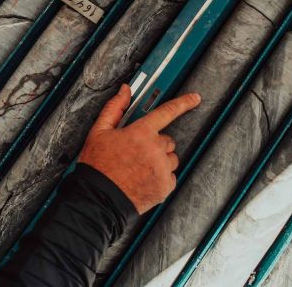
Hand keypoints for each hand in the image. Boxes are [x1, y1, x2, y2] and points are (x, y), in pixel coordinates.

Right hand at [78, 84, 200, 213]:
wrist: (98, 198)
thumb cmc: (98, 167)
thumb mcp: (99, 132)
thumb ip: (115, 108)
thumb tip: (125, 92)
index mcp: (141, 132)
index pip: (167, 112)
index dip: (183, 103)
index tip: (194, 99)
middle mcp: (155, 149)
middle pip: (167, 140)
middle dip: (156, 145)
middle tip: (138, 153)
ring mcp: (162, 168)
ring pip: (171, 158)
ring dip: (160, 161)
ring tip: (140, 168)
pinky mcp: (165, 186)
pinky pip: (171, 177)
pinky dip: (161, 178)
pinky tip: (145, 179)